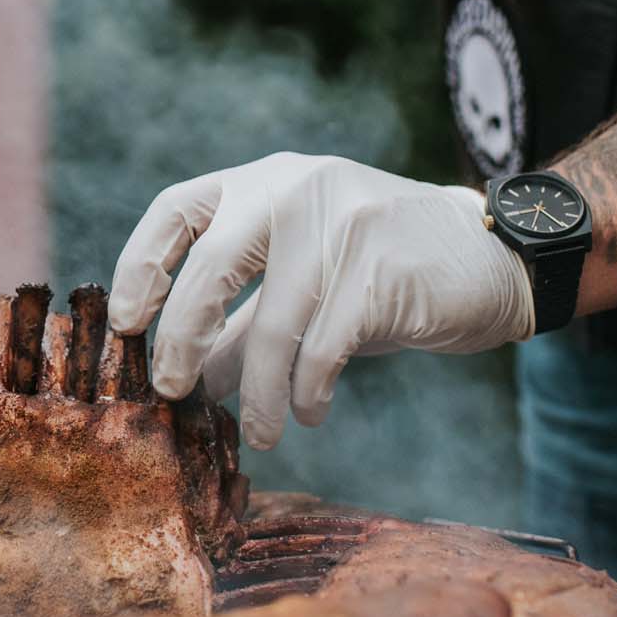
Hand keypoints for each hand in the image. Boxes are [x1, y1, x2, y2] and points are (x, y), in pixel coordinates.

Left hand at [108, 153, 532, 449]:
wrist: (491, 260)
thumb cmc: (381, 273)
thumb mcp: (299, 287)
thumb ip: (237, 324)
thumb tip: (186, 382)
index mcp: (262, 182)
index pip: (175, 211)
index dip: (138, 266)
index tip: (125, 324)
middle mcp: (294, 189)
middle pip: (208, 267)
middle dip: (181, 339)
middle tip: (172, 393)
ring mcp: (340, 221)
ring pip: (272, 325)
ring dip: (257, 394)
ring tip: (261, 434)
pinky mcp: (380, 267)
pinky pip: (322, 349)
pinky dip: (307, 392)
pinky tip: (308, 413)